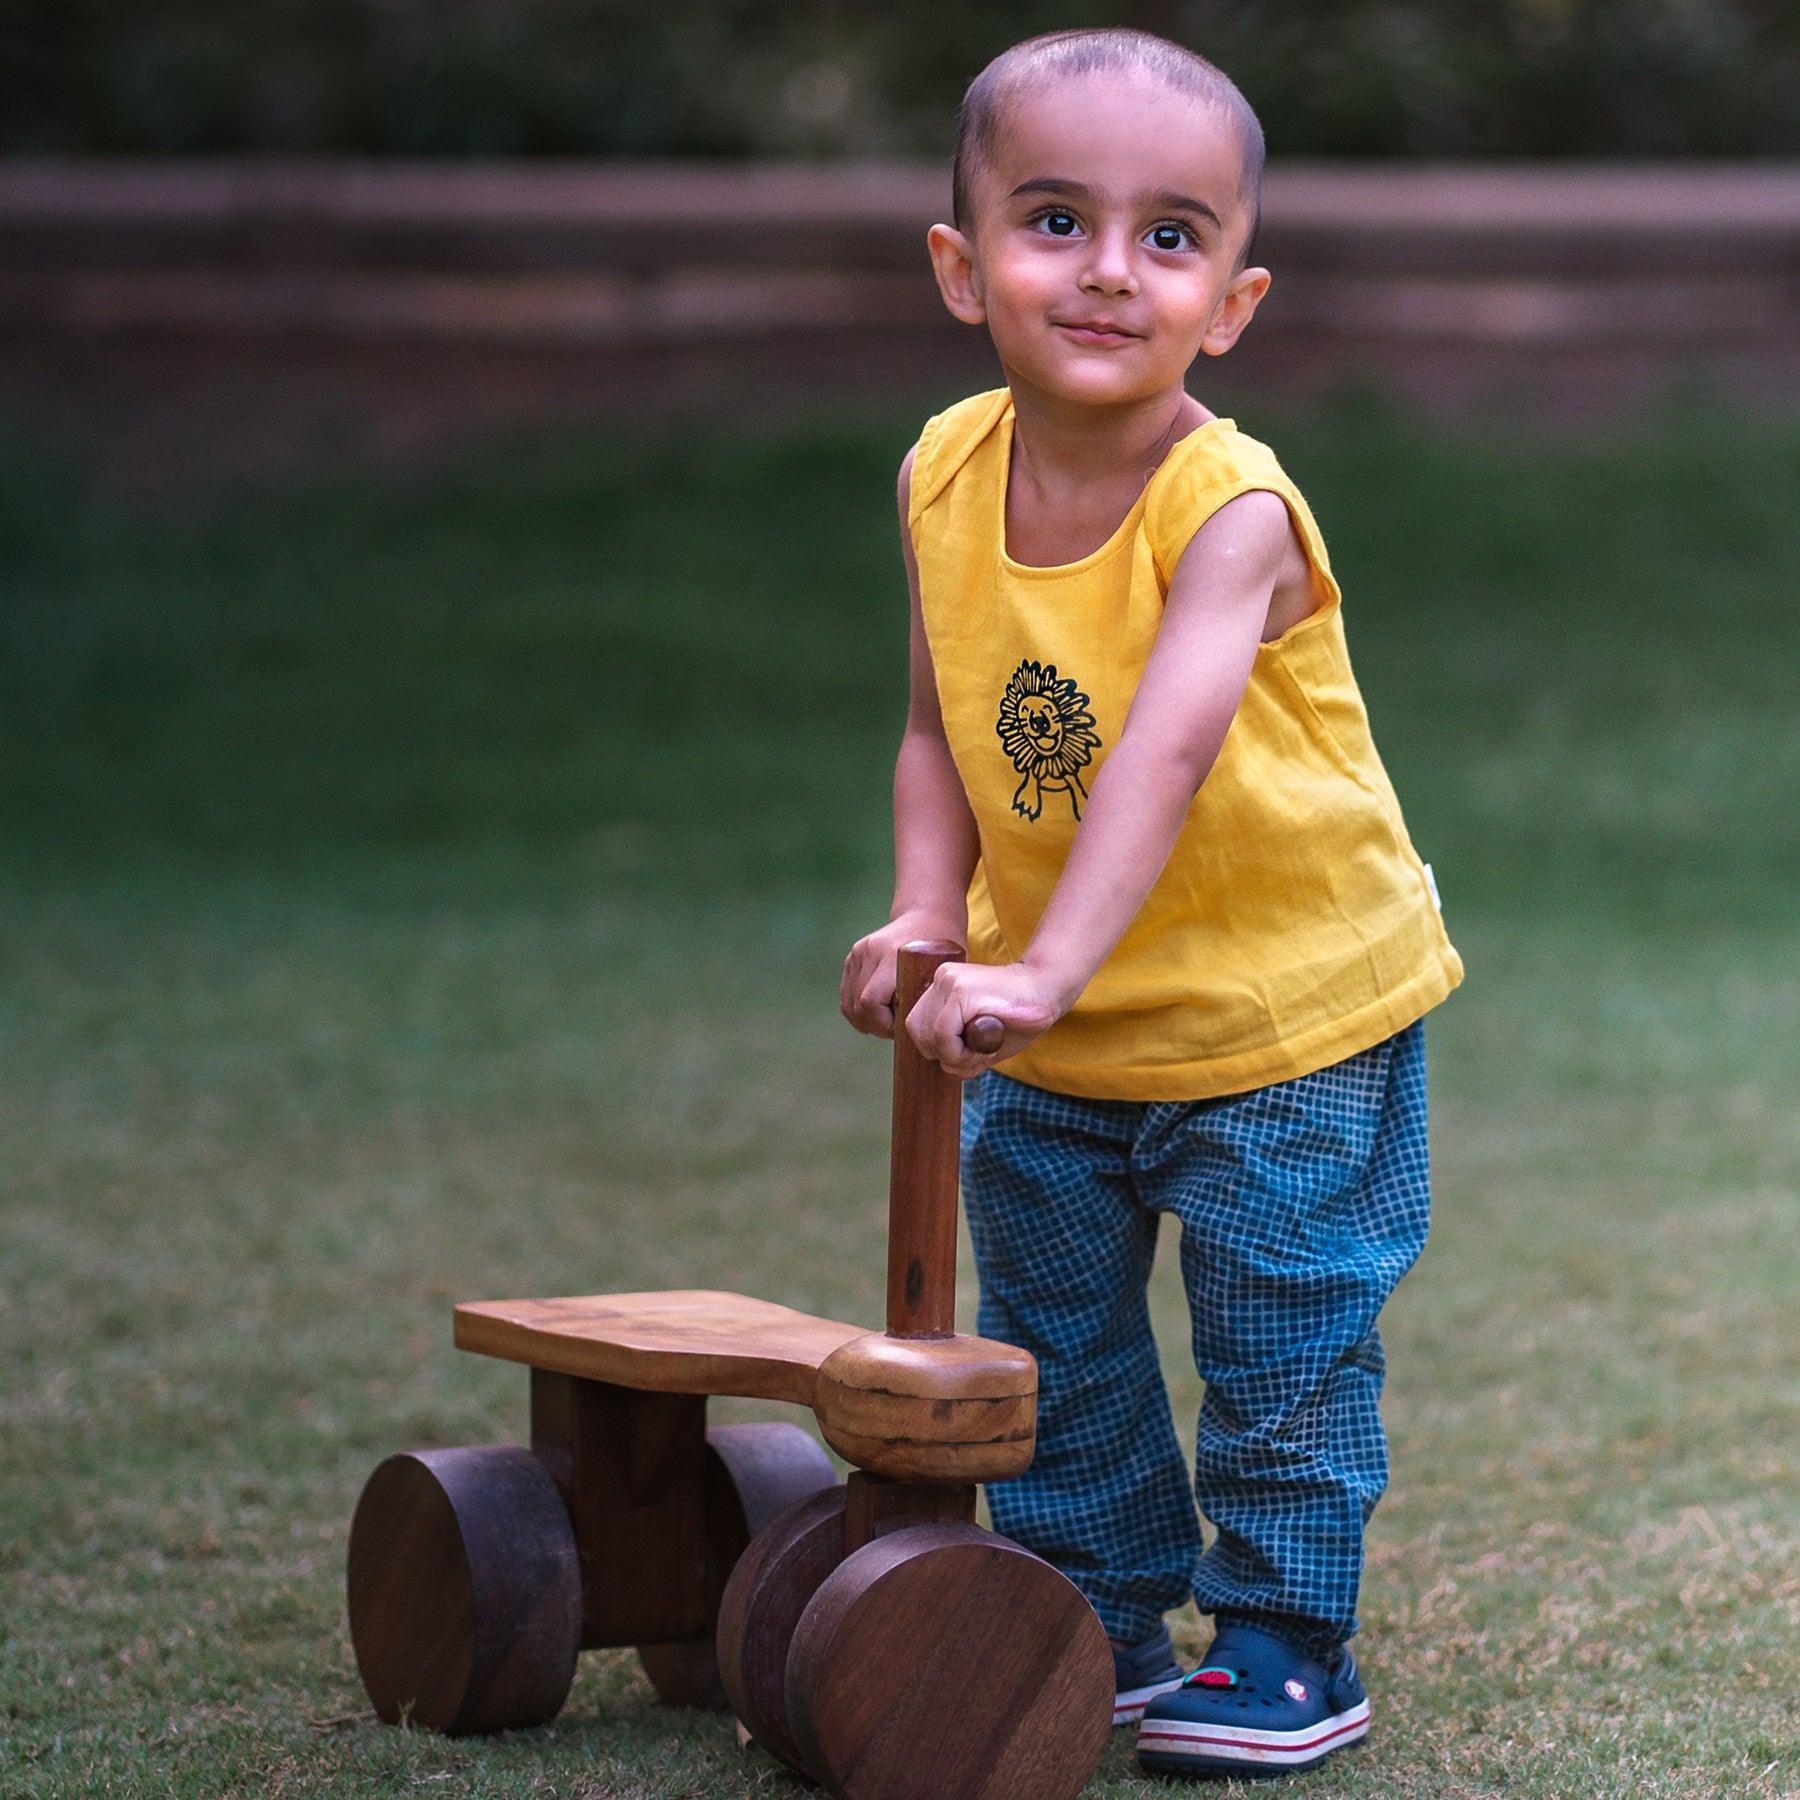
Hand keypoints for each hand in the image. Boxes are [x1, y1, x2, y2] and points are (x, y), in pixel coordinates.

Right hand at [840, 912, 963, 1037]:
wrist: (926, 915)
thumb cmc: (941, 946)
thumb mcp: (942, 972)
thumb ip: (927, 998)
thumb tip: (917, 1033)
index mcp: (892, 955)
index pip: (871, 1002)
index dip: (883, 1024)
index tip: (902, 1029)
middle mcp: (870, 951)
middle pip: (858, 1005)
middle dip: (875, 1025)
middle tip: (895, 1030)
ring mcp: (858, 952)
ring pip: (849, 1002)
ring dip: (865, 1019)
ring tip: (886, 1022)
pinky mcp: (852, 956)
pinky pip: (847, 993)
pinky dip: (856, 1009)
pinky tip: (874, 1015)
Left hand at [905, 959, 1066, 1078]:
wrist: (1048, 990)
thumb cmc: (1020, 1016)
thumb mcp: (985, 1039)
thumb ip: (962, 1050)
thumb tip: (946, 1066)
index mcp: (943, 985)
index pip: (918, 1025)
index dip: (938, 1048)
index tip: (967, 1051)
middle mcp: (942, 979)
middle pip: (917, 1031)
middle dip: (943, 1054)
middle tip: (976, 1053)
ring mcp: (950, 982)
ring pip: (929, 1035)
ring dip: (954, 1055)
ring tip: (983, 1049)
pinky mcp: (962, 991)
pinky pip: (943, 1034)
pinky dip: (960, 1052)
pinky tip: (985, 1047)